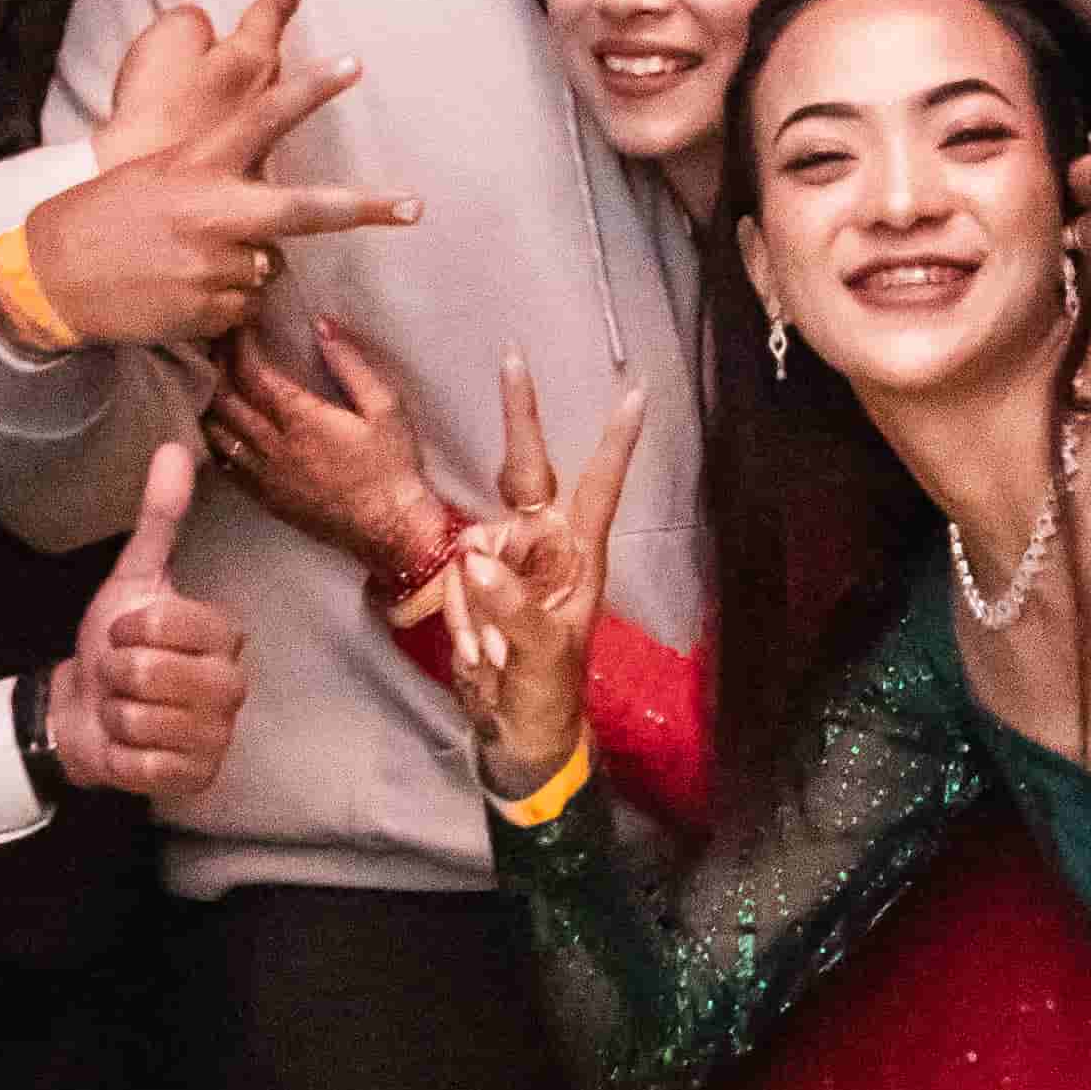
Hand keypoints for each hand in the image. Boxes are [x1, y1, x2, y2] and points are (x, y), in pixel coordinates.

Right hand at [19, 0, 413, 347]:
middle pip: (306, 209)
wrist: (52, 278)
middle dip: (366, 208)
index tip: (354, 64)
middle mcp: (213, 212)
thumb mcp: (156, 174)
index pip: (264, 117)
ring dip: (244, 269)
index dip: (311, 89)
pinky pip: (245, 307)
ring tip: (187, 265)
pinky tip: (181, 294)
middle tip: (414, 207)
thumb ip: (213, 175)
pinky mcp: (210, 310)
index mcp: (198, 166)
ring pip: (268, 268)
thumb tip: (267, 201)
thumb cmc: (103, 217)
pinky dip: (224, 304)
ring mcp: (214, 265)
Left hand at [42, 440, 247, 800]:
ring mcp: (219, 735)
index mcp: (225, 635)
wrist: (86, 711)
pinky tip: (129, 745)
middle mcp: (233, 685)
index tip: (122, 634)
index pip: (165, 624)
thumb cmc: (115, 644)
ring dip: (115, 715)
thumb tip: (173, 447)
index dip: (127, 630)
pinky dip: (121, 755)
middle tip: (122, 676)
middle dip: (117, 674)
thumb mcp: (133, 578)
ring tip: (125, 709)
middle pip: (151, 674)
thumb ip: (159, 519)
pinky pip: (144, 764)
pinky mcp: (198, 777)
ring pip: (142, 720)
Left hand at [199, 321, 448, 586]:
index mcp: (301, 419)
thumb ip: (351, 364)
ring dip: (210, 400)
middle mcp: (273, 446)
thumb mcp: (386, 406)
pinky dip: (214, 437)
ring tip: (214, 377)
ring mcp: (264, 475)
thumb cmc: (393, 465)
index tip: (240, 324)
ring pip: (216, 431)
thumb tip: (322, 325)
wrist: (390, 529)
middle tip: (219, 343)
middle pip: (225, 398)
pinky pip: (225, 463)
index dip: (240, 345)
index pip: (252, 373)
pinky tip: (218, 423)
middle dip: (218, 365)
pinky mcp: (264, 498)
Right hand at [439, 351, 647, 787]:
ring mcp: (506, 558)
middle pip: (526, 471)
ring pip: (474, 543)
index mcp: (579, 557)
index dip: (615, 442)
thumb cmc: (546, 695)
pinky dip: (458, 615)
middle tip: (513, 360)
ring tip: (492, 655)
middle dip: (518, 419)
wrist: (514, 730)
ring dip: (472, 602)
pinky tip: (477, 651)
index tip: (636, 394)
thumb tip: (481, 562)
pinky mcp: (474, 578)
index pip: (599, 487)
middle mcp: (544, 545)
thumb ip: (512, 611)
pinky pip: (454, 576)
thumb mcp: (539, 658)